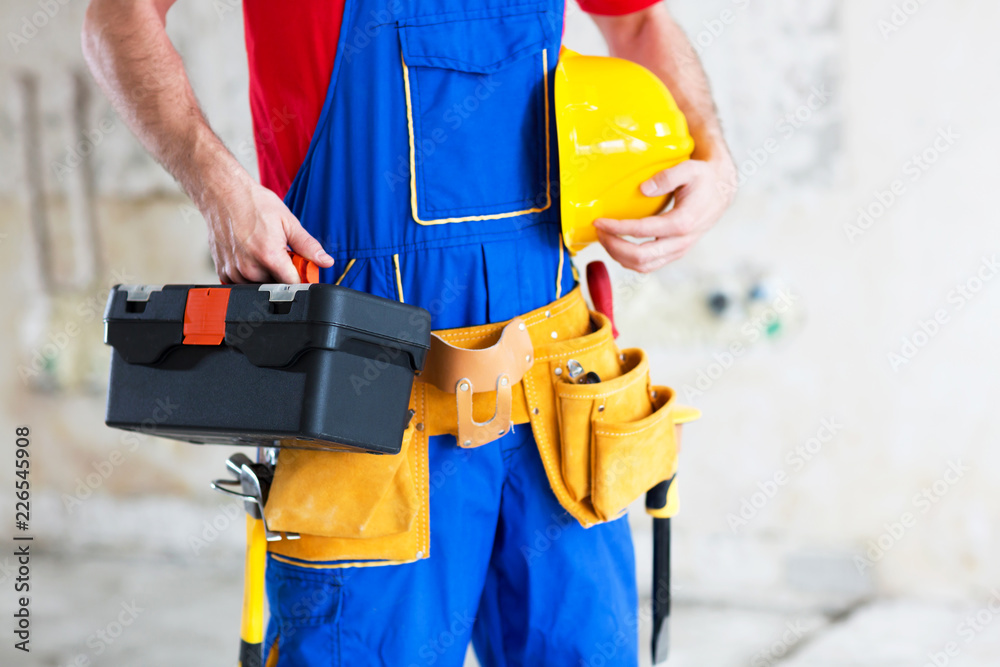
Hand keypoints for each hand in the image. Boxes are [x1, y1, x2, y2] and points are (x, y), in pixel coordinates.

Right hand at [201, 178, 333, 283]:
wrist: (223, 193)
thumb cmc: (253, 203)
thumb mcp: (288, 221)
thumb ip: (308, 246)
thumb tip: (326, 261)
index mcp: (269, 256)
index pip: (293, 284)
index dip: (300, 278)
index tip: (299, 268)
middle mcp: (250, 267)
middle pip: (275, 285)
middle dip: (281, 273)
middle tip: (278, 252)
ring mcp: (234, 270)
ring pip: (257, 285)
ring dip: (263, 274)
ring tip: (261, 250)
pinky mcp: (223, 270)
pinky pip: (240, 283)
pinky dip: (247, 273)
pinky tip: (248, 255)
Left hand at [594, 156, 735, 272]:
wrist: (721, 191)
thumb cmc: (703, 178)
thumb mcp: (689, 169)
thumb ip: (667, 177)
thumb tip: (644, 188)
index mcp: (683, 222)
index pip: (642, 231)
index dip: (617, 228)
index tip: (599, 221)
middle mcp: (681, 242)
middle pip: (640, 256)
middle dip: (613, 246)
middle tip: (598, 231)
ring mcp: (678, 250)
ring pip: (643, 266)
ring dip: (618, 255)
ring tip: (605, 238)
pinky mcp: (674, 253)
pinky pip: (648, 265)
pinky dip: (628, 260)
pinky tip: (618, 245)